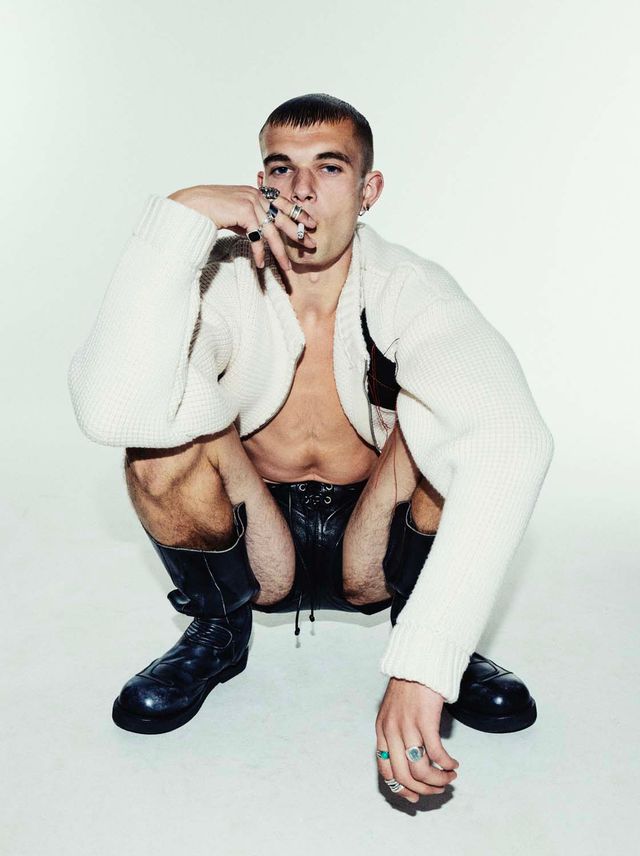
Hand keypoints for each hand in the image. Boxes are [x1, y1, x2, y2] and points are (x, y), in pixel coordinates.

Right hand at [167, 184, 316, 271]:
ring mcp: (251, 202)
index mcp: (257, 192)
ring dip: (280, 252)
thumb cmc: (212, 210)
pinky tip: (260, 264)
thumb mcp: (235, 213)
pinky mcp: (244, 212)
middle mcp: (256, 195)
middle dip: (299, 232)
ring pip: (271, 232)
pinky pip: (256, 237)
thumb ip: (250, 220)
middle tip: (312, 245)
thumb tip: (258, 234)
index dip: (298, 214)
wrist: (193, 206)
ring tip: (287, 267)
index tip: (311, 223)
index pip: (283, 204)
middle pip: (283, 217)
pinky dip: (259, 252)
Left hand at [375, 677, 459, 802]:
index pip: (385, 770)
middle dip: (423, 789)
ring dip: (438, 780)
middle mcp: (391, 731)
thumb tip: (409, 760)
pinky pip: (436, 753)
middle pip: (404, 776)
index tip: (415, 797)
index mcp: (381, 730)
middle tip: (439, 788)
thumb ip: (396, 732)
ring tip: (450, 777)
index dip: (401, 788)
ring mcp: (407, 726)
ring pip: (420, 770)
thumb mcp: (394, 711)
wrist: (418, 662)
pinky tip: (454, 763)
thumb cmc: (409, 686)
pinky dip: (447, 763)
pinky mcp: (425, 720)